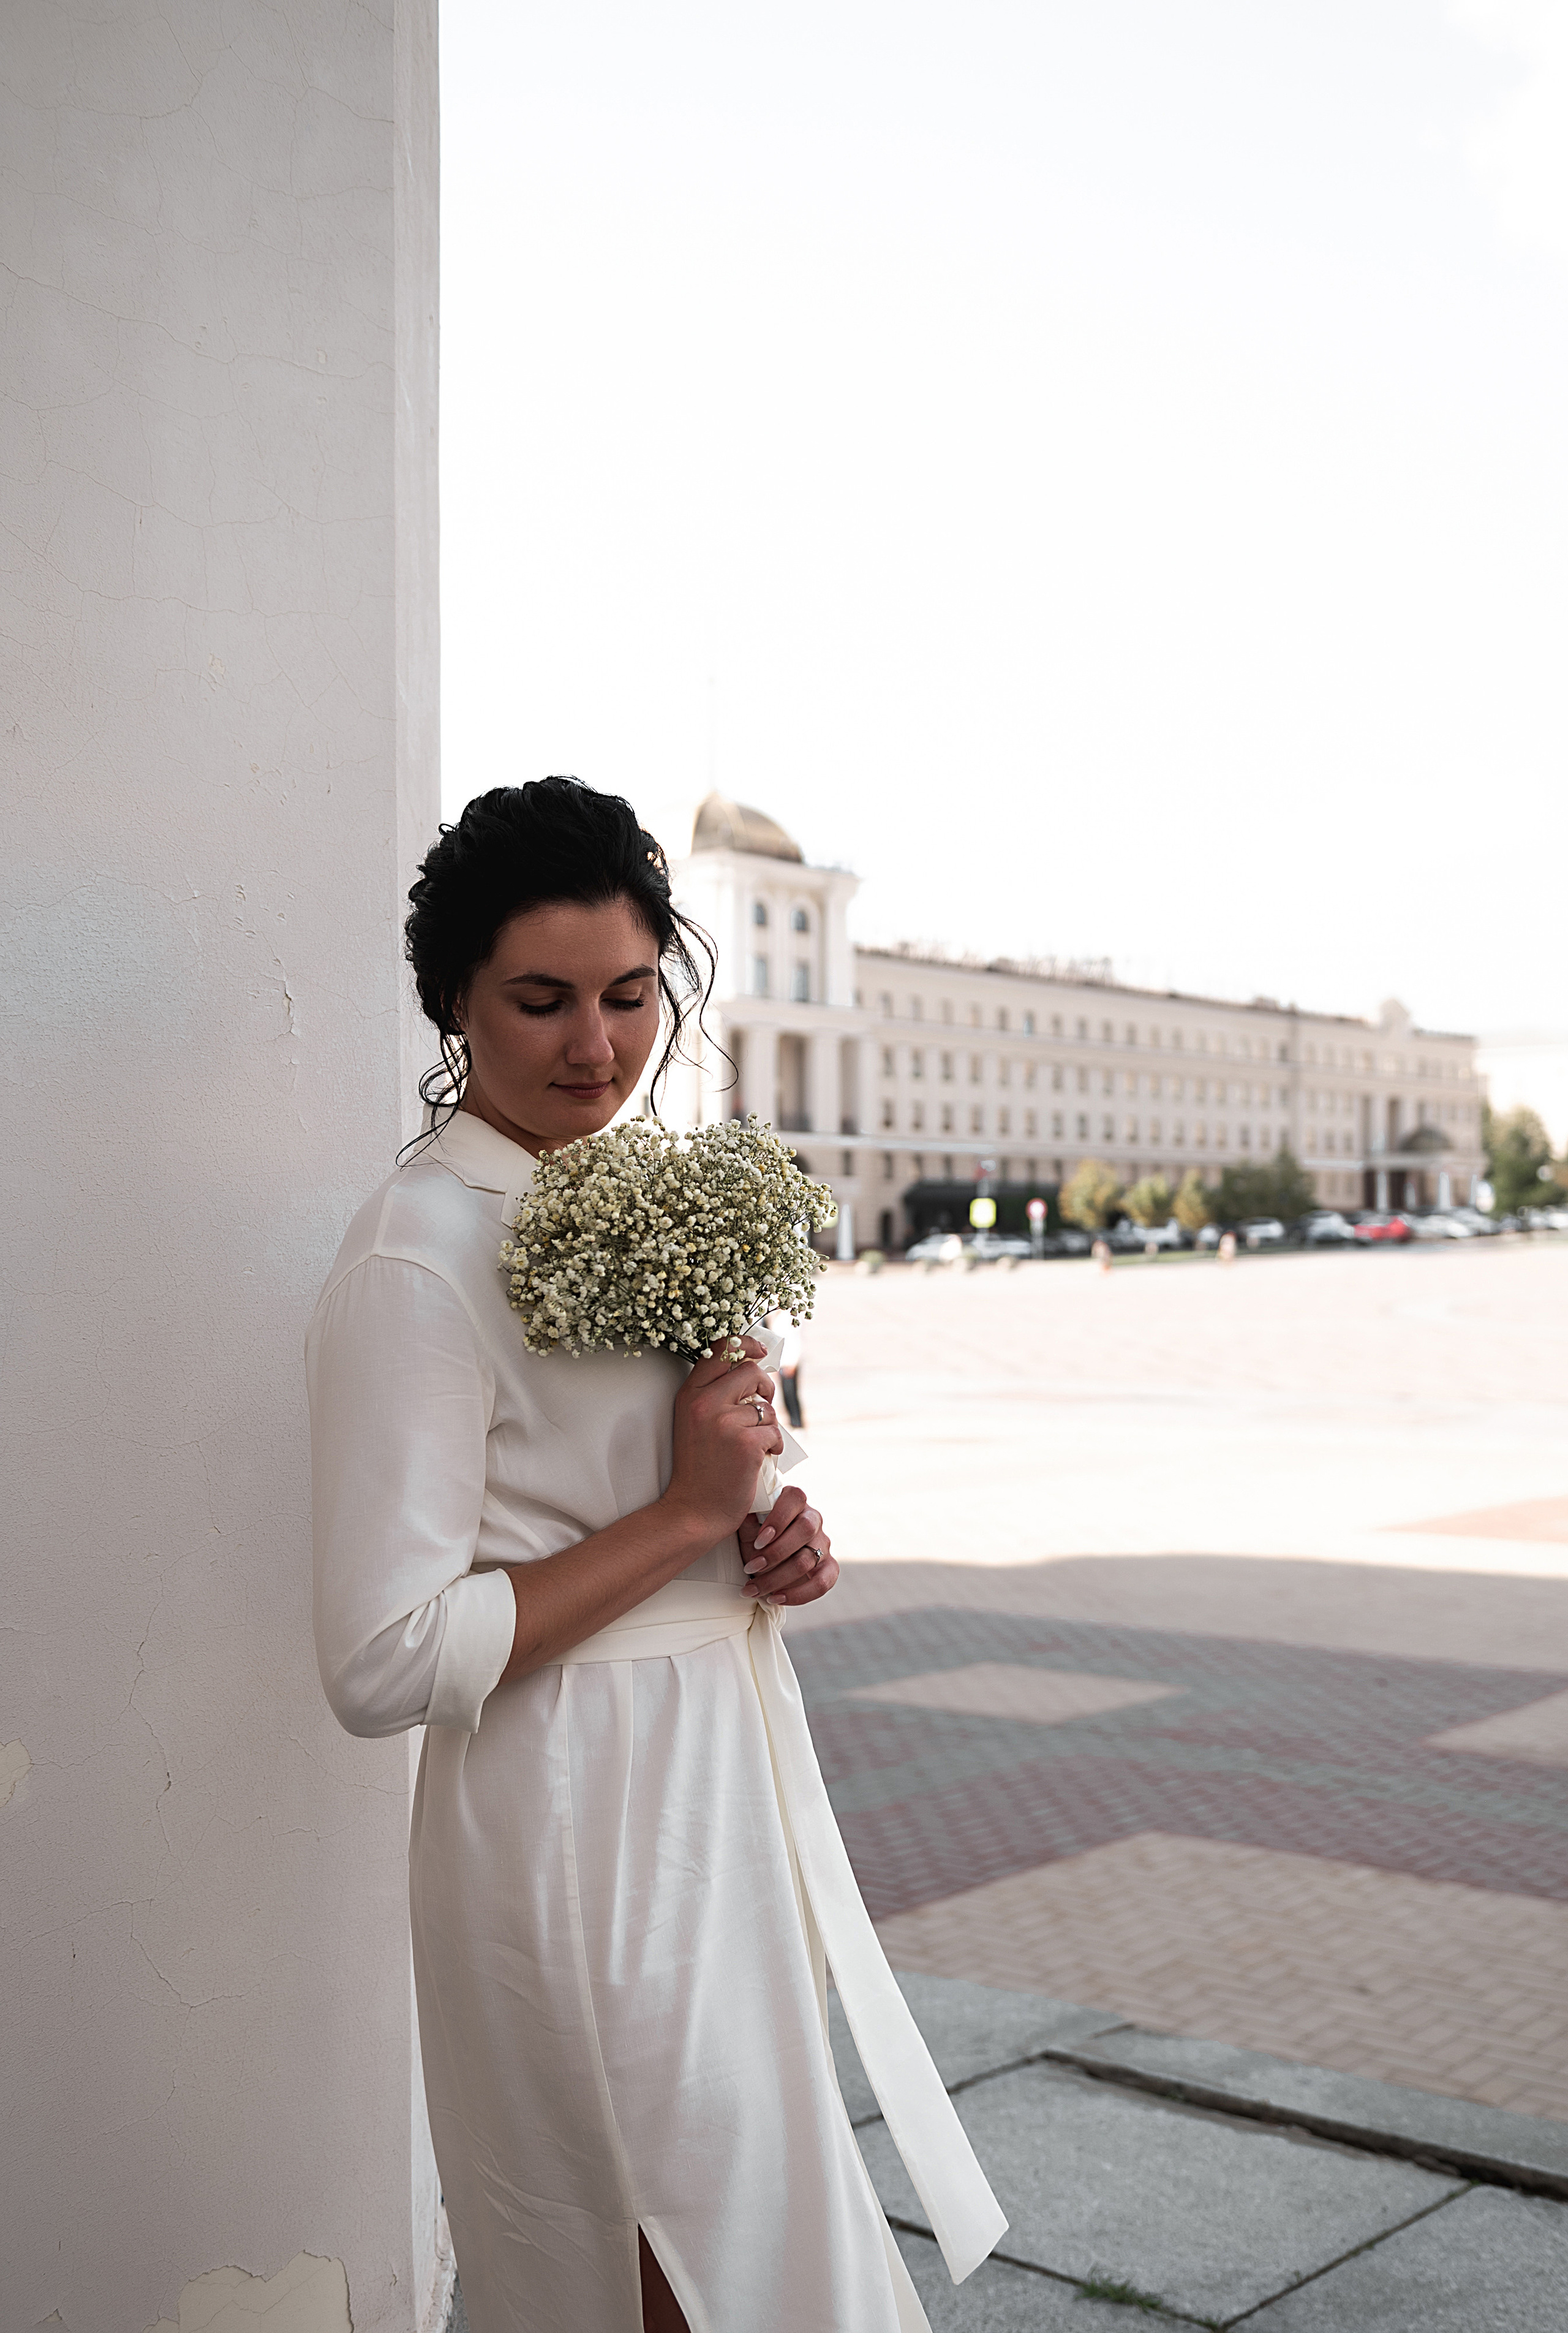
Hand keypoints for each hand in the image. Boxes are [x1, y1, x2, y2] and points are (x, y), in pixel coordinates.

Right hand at [665, 1336, 784, 1539]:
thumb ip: (716, 1395)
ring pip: (766, 1407)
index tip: (758, 1351)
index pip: (719, 1349)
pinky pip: (775, 1432)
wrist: (694, 1510)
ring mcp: (725, 1423)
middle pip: (750, 1371)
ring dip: (768, 1425)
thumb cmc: (700, 1467)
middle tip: (763, 1404)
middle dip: (765, 1386)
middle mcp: (705, 1403)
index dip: (744, 1343)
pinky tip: (759, 1460)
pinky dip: (774, 1447)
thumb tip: (754, 1368)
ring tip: (754, 1445)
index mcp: (689, 1394)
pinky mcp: (746, 1444)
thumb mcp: (695, 1422)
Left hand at [738, 1486, 837, 1606]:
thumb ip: (749, 1520)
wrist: (764, 1563)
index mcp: (794, 1502)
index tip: (758, 1540)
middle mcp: (813, 1520)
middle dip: (775, 1552)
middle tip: (751, 1567)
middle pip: (805, 1529)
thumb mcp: (748, 1529)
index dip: (778, 1519)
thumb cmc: (756, 1540)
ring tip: (754, 1588)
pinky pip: (823, 1583)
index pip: (795, 1498)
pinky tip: (775, 1598)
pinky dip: (797, 1595)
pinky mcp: (829, 1568)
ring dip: (777, 1578)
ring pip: (808, 1560)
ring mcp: (824, 1544)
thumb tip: (746, 1513)